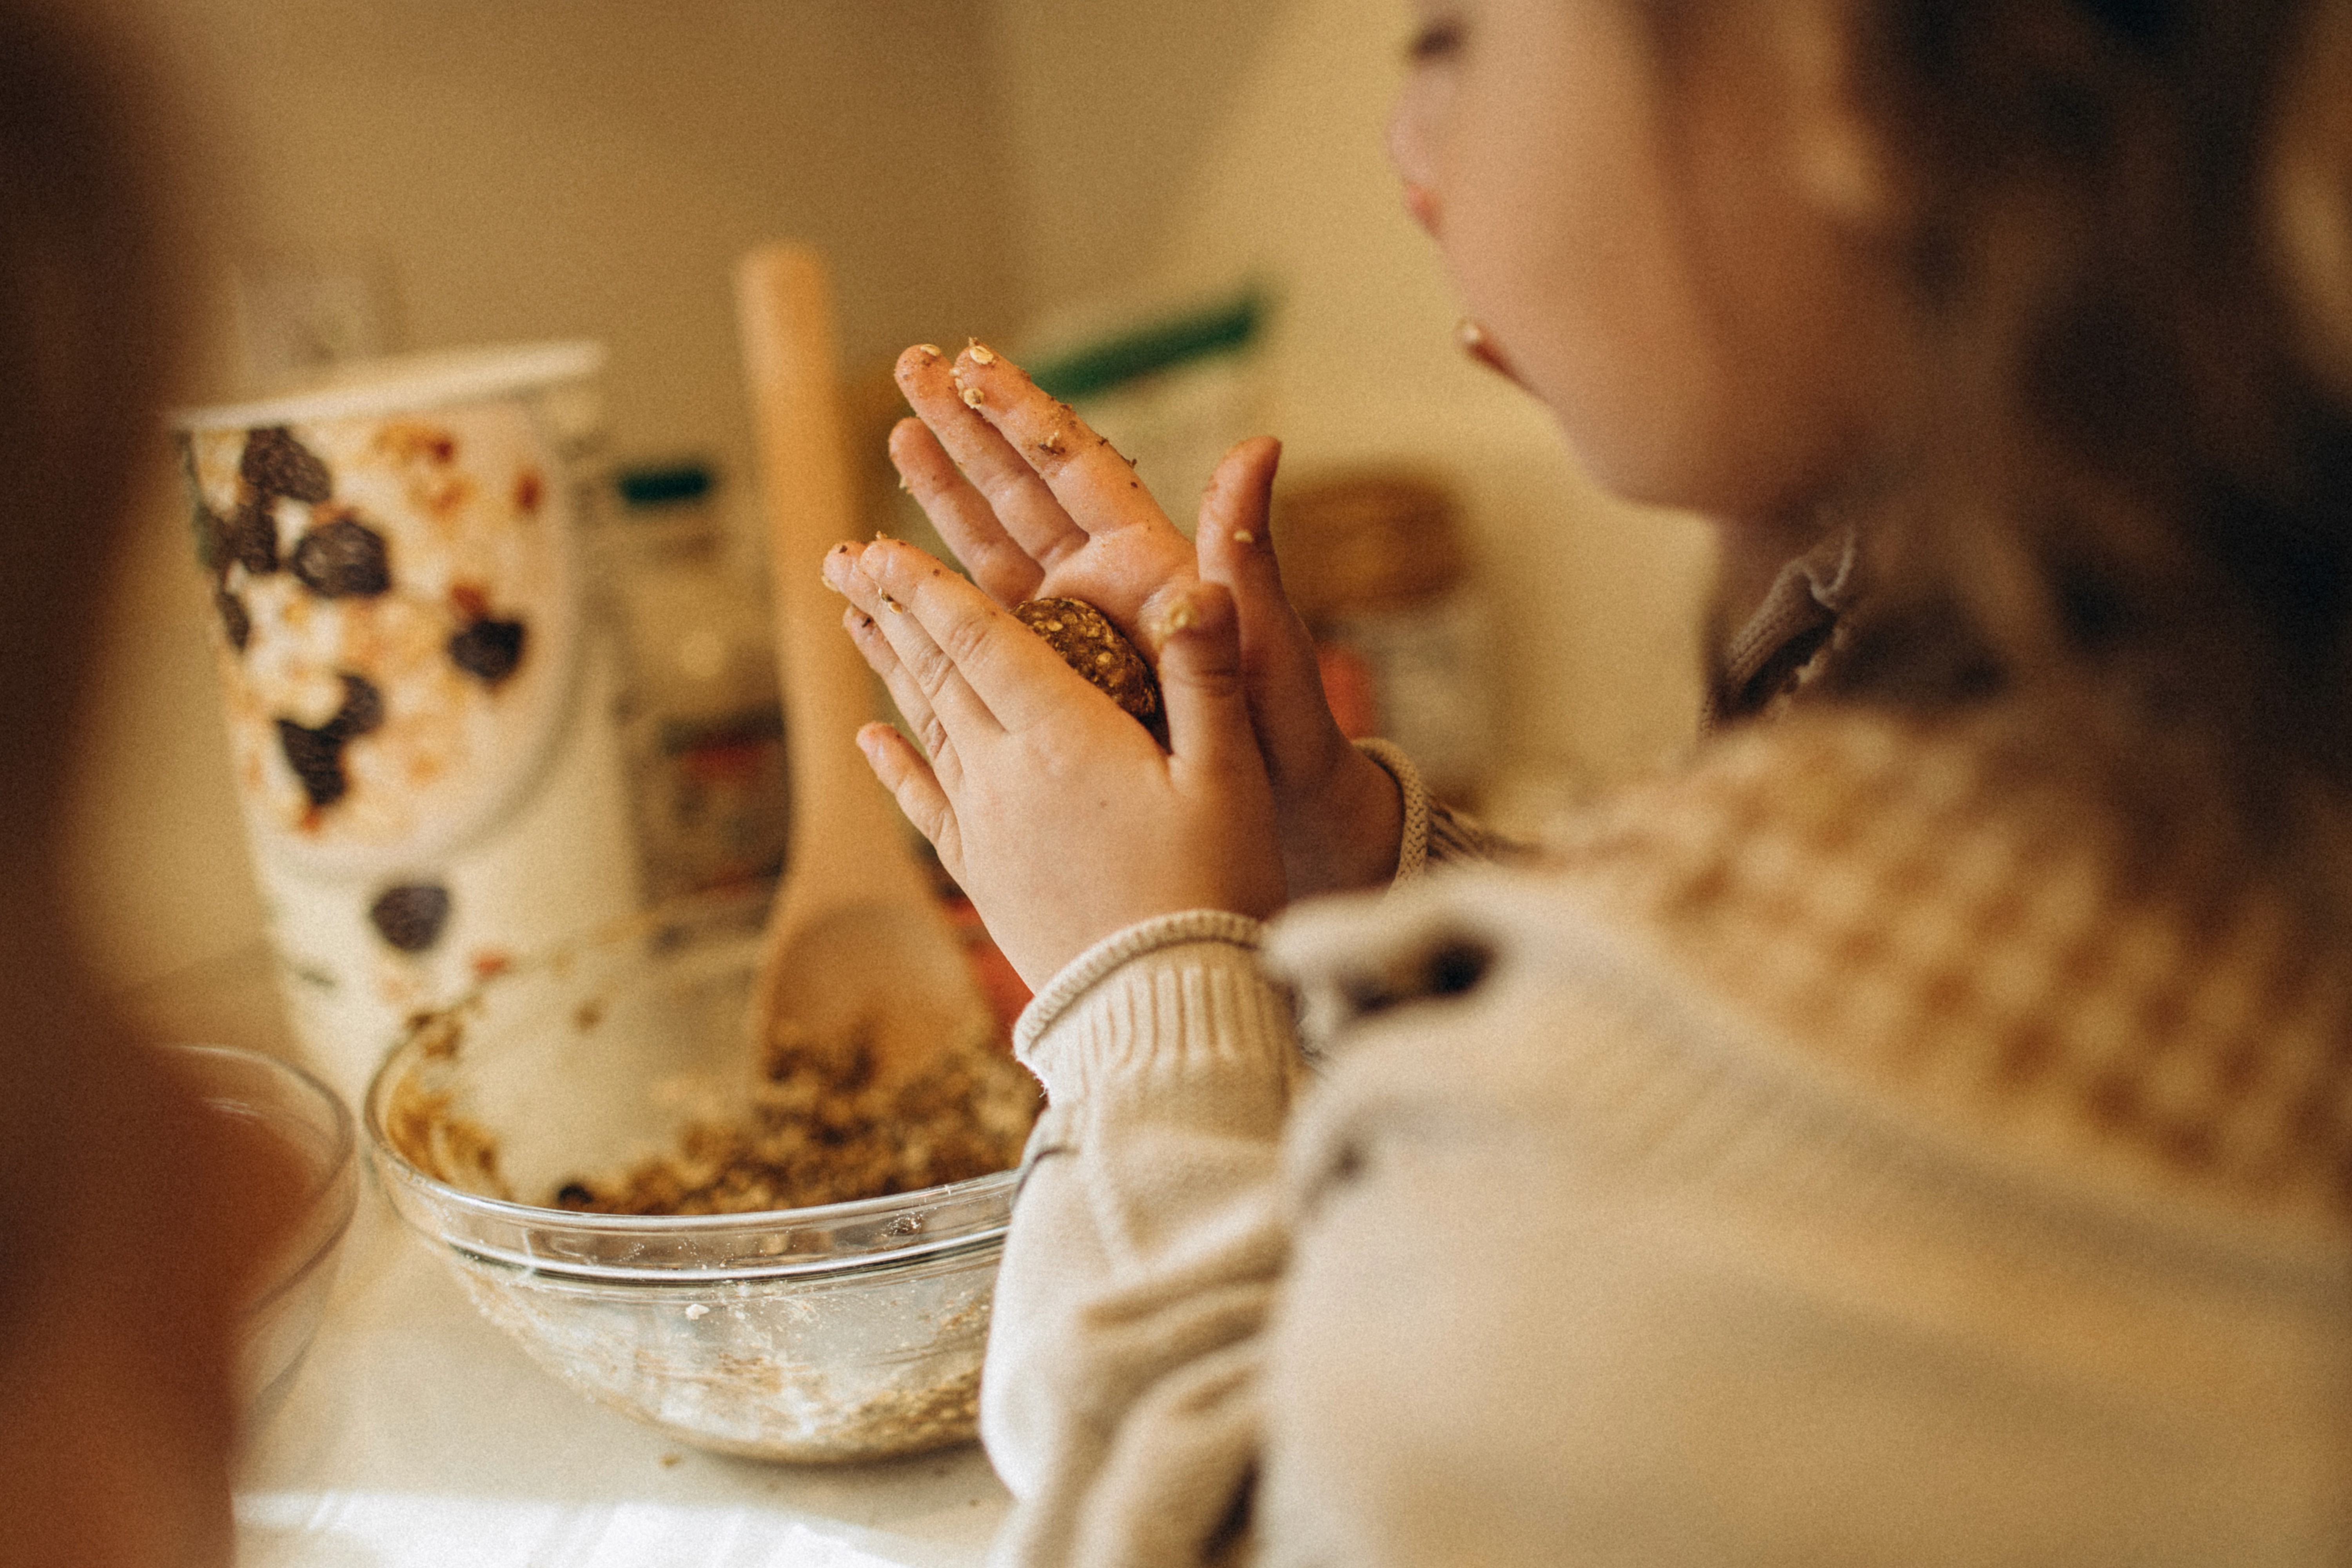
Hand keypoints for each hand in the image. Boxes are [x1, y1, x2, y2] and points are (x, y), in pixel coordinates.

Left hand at [823, 534, 1284, 987]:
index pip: (983, 638)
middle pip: (940, 673)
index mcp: (1066, 737)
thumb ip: (1208, 674)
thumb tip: (1200, 583)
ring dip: (890, 669)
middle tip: (844, 560)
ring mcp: (988, 827)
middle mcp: (1008, 775)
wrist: (1163, 1008)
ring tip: (855, 621)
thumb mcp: (1231, 773)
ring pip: (927, 727)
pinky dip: (897, 765)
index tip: (881, 545)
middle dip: (892, 609)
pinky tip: (870, 739)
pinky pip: (926, 806)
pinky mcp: (986, 875)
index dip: (929, 586)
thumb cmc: (1213, 887)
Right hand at [890, 342, 1404, 897]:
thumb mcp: (1266, 639)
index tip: (971, 358)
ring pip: (993, 550)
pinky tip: (894, 576)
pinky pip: (986, 630)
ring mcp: (1077, 638)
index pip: (1077, 469)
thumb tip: (1261, 447)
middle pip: (1024, 492)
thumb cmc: (1289, 736)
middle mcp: (1108, 591)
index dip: (1024, 413)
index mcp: (1153, 567)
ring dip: (942, 496)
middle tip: (909, 366)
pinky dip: (939, 599)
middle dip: (967, 429)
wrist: (1288, 824)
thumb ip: (1246, 551)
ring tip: (892, 437)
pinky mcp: (1057, 689)